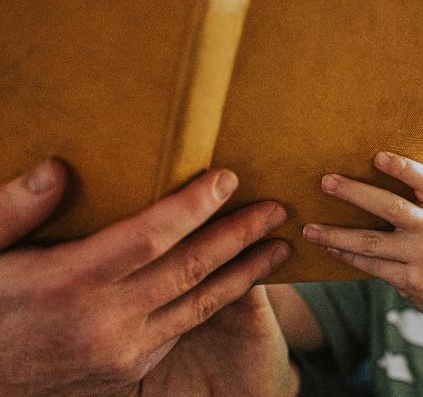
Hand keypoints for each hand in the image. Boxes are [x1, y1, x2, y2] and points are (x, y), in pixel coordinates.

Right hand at [0, 159, 290, 395]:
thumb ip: (14, 210)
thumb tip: (58, 169)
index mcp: (67, 283)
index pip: (149, 236)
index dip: (193, 206)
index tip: (228, 178)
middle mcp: (102, 321)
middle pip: (190, 268)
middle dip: (240, 234)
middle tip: (278, 208)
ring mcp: (121, 352)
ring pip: (199, 304)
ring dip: (245, 272)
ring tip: (281, 247)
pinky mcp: (130, 368)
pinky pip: (184, 327)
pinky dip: (217, 301)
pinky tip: (240, 279)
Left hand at [301, 151, 422, 330]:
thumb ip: (419, 208)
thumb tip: (369, 185)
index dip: (403, 167)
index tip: (378, 156)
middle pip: (391, 207)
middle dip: (355, 193)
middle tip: (326, 181)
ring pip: (372, 241)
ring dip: (337, 234)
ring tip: (310, 229)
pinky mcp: (413, 281)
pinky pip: (373, 265)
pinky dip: (348, 256)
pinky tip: (331, 249)